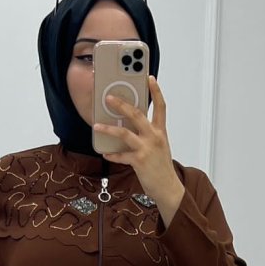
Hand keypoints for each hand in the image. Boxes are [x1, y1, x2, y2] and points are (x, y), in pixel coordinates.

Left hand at [94, 76, 184, 224]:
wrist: (168, 187)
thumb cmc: (161, 166)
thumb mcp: (159, 146)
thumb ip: (147, 133)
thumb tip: (129, 124)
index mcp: (160, 131)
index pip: (161, 106)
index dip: (156, 91)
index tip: (149, 78)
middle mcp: (155, 137)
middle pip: (137, 114)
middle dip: (121, 104)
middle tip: (108, 97)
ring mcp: (147, 148)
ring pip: (124, 133)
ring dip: (108, 128)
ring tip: (96, 125)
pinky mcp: (139, 161)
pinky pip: (121, 155)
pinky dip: (112, 154)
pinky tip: (105, 152)